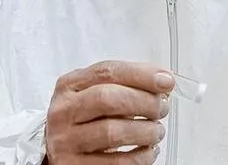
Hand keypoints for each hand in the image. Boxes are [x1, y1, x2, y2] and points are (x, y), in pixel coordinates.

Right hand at [44, 60, 174, 164]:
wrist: (61, 153)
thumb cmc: (85, 121)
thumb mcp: (95, 95)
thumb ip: (124, 85)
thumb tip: (162, 82)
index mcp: (69, 86)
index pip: (107, 72)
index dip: (141, 75)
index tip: (166, 81)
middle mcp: (63, 112)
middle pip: (108, 99)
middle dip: (145, 102)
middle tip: (162, 108)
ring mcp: (66, 141)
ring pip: (112, 131)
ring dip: (146, 131)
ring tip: (156, 131)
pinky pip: (115, 163)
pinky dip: (140, 157)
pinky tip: (147, 151)